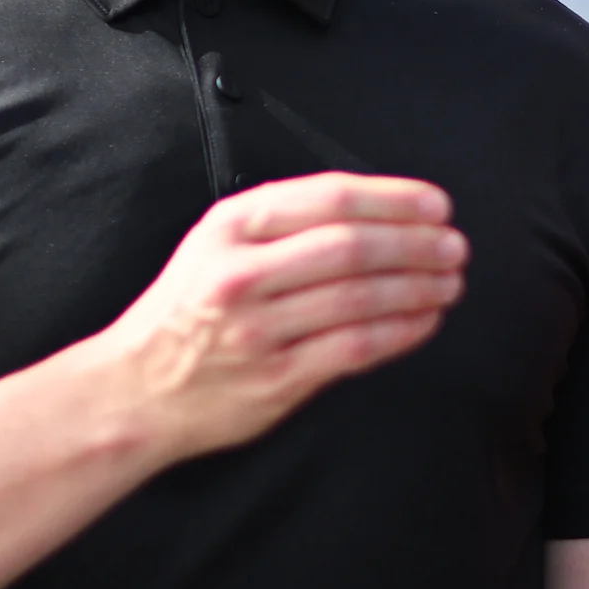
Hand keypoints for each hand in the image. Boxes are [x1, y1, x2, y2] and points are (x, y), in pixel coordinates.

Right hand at [92, 173, 464, 461]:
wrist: (134, 391)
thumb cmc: (185, 315)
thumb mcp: (214, 245)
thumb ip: (282, 225)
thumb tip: (376, 214)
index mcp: (231, 227)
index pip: (330, 198)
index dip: (395, 199)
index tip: (435, 205)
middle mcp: (242, 273)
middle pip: (352, 246)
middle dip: (416, 244)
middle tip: (454, 246)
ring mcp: (259, 329)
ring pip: (360, 298)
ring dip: (419, 287)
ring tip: (450, 281)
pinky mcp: (277, 378)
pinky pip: (357, 347)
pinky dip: (402, 332)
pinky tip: (425, 319)